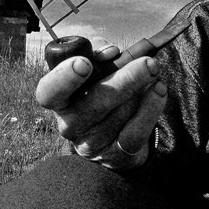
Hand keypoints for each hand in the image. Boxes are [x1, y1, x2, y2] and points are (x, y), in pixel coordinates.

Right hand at [36, 42, 166, 170]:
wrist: (115, 134)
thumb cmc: (100, 90)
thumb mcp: (95, 68)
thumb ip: (97, 54)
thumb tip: (110, 53)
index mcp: (59, 99)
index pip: (49, 91)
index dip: (64, 78)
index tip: (85, 63)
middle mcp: (70, 123)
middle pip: (94, 102)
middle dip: (125, 80)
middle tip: (149, 64)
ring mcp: (92, 143)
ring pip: (121, 114)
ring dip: (143, 89)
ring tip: (154, 71)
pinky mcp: (115, 156)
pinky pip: (136, 132)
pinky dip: (151, 108)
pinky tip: (159, 90)